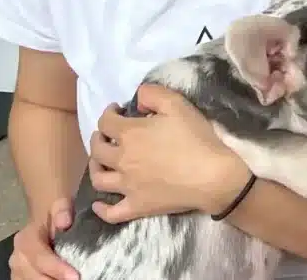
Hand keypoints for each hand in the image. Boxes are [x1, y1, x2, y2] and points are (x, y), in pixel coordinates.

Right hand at [9, 198, 77, 279]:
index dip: (56, 268)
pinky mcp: (22, 276)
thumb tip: (64, 222)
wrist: (46, 214)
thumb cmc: (55, 211)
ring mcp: (18, 269)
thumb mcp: (61, 203)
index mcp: (25, 240)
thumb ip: (62, 210)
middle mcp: (18, 257)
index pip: (40, 258)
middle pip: (34, 276)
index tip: (75, 276)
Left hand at [88, 84, 248, 223]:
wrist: (211, 176)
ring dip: (94, 167)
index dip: (108, 113)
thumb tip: (136, 101)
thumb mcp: (177, 104)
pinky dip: (101, 210)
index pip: (106, 122)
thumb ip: (152, 93)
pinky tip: (97, 205)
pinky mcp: (137, 206)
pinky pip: (111, 213)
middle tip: (106, 134)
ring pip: (99, 179)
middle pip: (97, 150)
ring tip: (100, 162)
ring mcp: (127, 186)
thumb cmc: (195, 139)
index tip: (117, 110)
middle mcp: (122, 160)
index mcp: (130, 134)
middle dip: (98, 138)